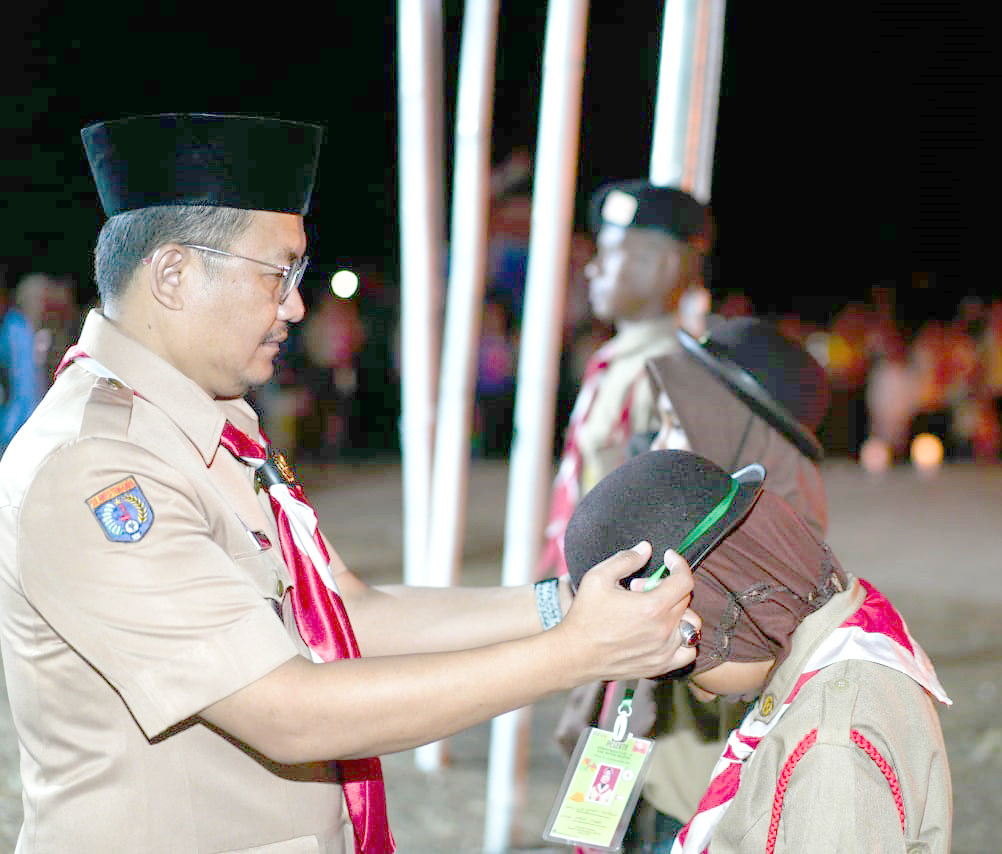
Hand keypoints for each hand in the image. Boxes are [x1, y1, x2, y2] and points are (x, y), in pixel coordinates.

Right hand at [558, 543, 698, 682]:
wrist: (574, 654)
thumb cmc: (584, 616)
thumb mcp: (598, 577)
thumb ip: (626, 559)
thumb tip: (646, 548)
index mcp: (652, 607)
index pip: (684, 580)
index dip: (679, 563)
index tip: (668, 558)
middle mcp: (663, 630)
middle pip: (684, 598)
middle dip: (666, 585)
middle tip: (640, 587)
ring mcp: (664, 650)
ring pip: (691, 623)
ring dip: (678, 611)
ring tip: (654, 610)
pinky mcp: (660, 665)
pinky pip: (689, 651)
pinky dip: (684, 638)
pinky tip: (665, 631)